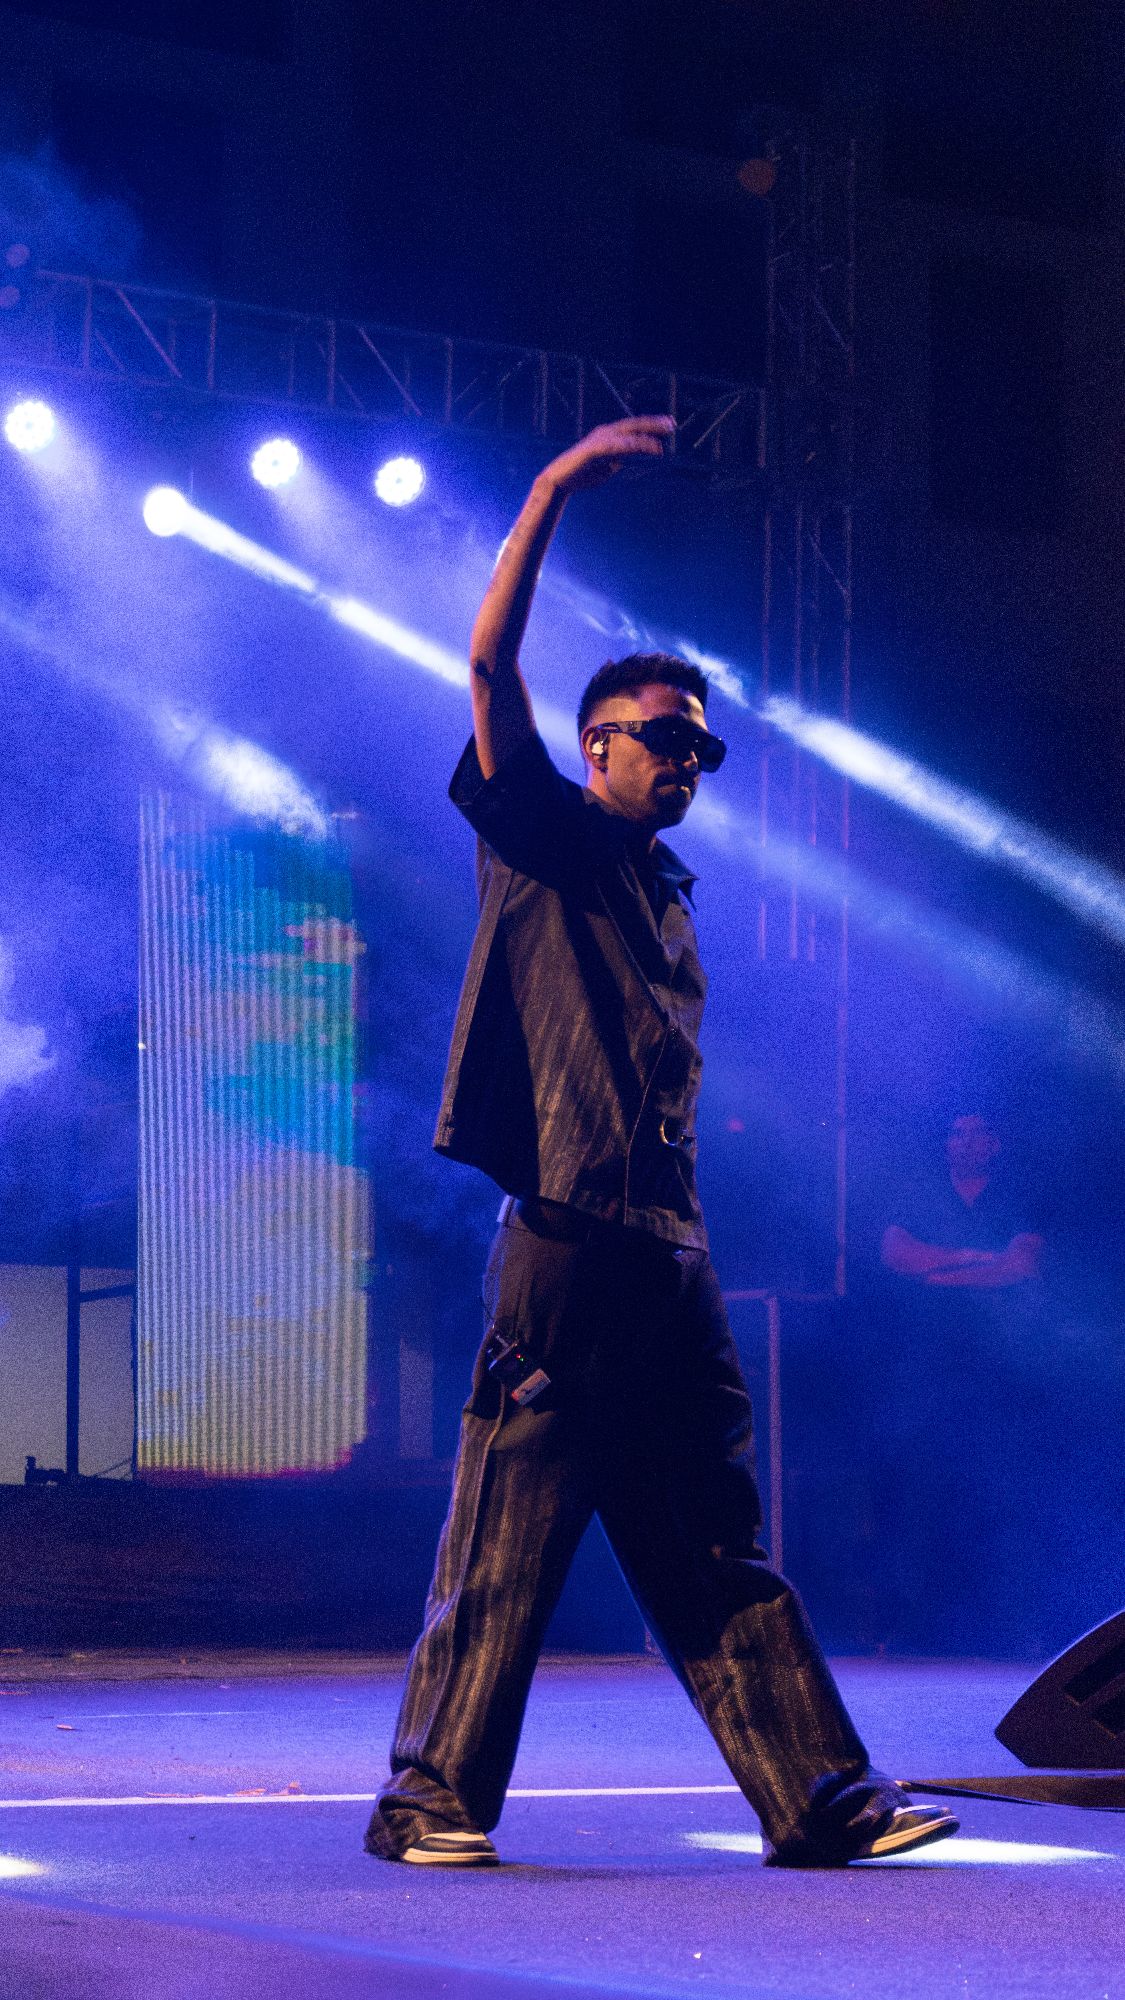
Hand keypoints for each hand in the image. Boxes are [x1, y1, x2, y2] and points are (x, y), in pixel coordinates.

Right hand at [538, 416, 674, 496]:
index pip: (634, 427)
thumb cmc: (582, 474)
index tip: (669, 425)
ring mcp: (599, 440)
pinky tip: (645, 449)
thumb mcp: (606, 466)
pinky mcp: (594, 450)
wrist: (559, 480)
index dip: (651, 425)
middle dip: (653, 424)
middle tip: (672, 424)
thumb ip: (616, 460)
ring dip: (646, 437)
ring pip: (628, 435)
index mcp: (609, 435)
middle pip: (634, 425)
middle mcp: (605, 433)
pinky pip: (617, 447)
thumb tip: (624, 461)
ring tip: (662, 443)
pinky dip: (632, 446)